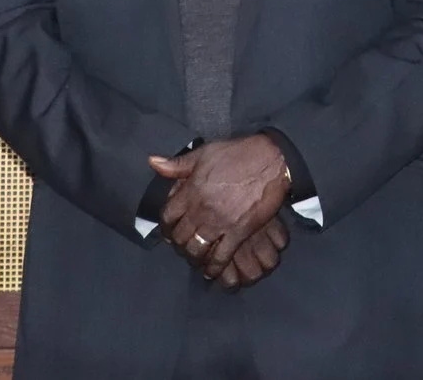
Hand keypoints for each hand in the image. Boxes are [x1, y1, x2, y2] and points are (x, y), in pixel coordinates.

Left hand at [150, 136, 290, 279]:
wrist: (271, 159)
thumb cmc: (237, 153)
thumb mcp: (204, 153)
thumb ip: (177, 163)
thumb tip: (152, 162)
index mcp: (191, 190)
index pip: (167, 216)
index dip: (166, 226)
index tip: (170, 230)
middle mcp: (201, 209)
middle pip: (180, 236)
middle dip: (179, 244)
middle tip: (183, 247)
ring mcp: (219, 222)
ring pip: (197, 249)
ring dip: (194, 257)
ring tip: (196, 259)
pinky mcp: (238, 232)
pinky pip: (221, 256)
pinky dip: (214, 267)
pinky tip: (212, 270)